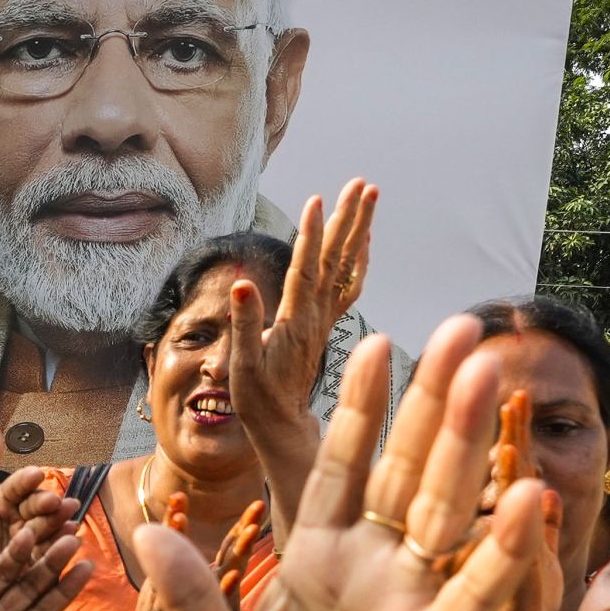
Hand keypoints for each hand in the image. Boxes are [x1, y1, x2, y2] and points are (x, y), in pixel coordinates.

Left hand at [0, 410, 80, 603]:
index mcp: (2, 499)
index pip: (18, 486)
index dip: (26, 481)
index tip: (35, 475)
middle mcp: (17, 517)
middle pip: (36, 507)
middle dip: (48, 503)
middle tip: (56, 501)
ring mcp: (25, 541)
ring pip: (45, 529)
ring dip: (59, 523)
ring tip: (70, 519)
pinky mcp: (29, 564)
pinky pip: (45, 554)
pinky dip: (57, 548)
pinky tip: (70, 540)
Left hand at [133, 314, 555, 610]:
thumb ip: (189, 596)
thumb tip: (144, 527)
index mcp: (317, 558)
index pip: (339, 467)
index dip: (360, 409)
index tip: (378, 342)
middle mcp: (372, 567)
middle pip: (407, 467)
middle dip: (433, 399)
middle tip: (465, 328)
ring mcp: (407, 602)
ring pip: (444, 509)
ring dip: (469, 445)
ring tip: (494, 376)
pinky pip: (467, 594)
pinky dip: (496, 550)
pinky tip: (524, 498)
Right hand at [224, 177, 372, 488]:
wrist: (282, 427)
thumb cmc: (257, 400)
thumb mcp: (242, 367)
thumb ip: (243, 325)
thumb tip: (240, 285)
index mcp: (294, 322)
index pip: (304, 269)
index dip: (310, 235)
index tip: (317, 200)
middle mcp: (315, 316)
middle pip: (336, 259)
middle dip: (349, 219)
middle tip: (362, 183)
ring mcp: (324, 319)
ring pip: (347, 266)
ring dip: (359, 229)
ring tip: (369, 195)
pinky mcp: (325, 325)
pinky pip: (349, 287)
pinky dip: (359, 260)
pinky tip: (363, 240)